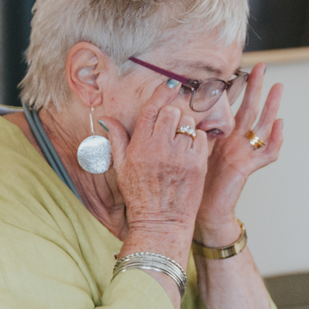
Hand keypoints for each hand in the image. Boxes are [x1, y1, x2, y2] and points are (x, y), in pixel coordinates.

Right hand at [108, 83, 210, 253]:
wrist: (161, 222)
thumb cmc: (139, 196)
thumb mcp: (121, 167)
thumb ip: (117, 139)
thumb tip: (107, 118)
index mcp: (140, 146)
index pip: (152, 108)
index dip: (162, 92)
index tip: (171, 85)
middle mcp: (160, 148)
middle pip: (172, 112)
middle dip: (171, 116)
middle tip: (169, 129)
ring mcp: (181, 156)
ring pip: (188, 123)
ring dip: (184, 128)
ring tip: (179, 144)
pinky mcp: (198, 164)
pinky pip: (201, 137)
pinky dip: (197, 141)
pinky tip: (188, 153)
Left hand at [195, 62, 284, 241]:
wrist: (198, 210)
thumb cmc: (191, 182)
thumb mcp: (188, 150)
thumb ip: (187, 131)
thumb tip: (177, 108)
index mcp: (221, 136)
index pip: (232, 106)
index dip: (236, 88)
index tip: (237, 68)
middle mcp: (235, 142)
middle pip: (250, 109)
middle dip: (256, 87)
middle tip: (261, 66)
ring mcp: (244, 153)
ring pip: (262, 126)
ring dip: (271, 106)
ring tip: (278, 87)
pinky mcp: (247, 167)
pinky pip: (267, 153)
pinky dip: (276, 139)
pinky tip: (280, 124)